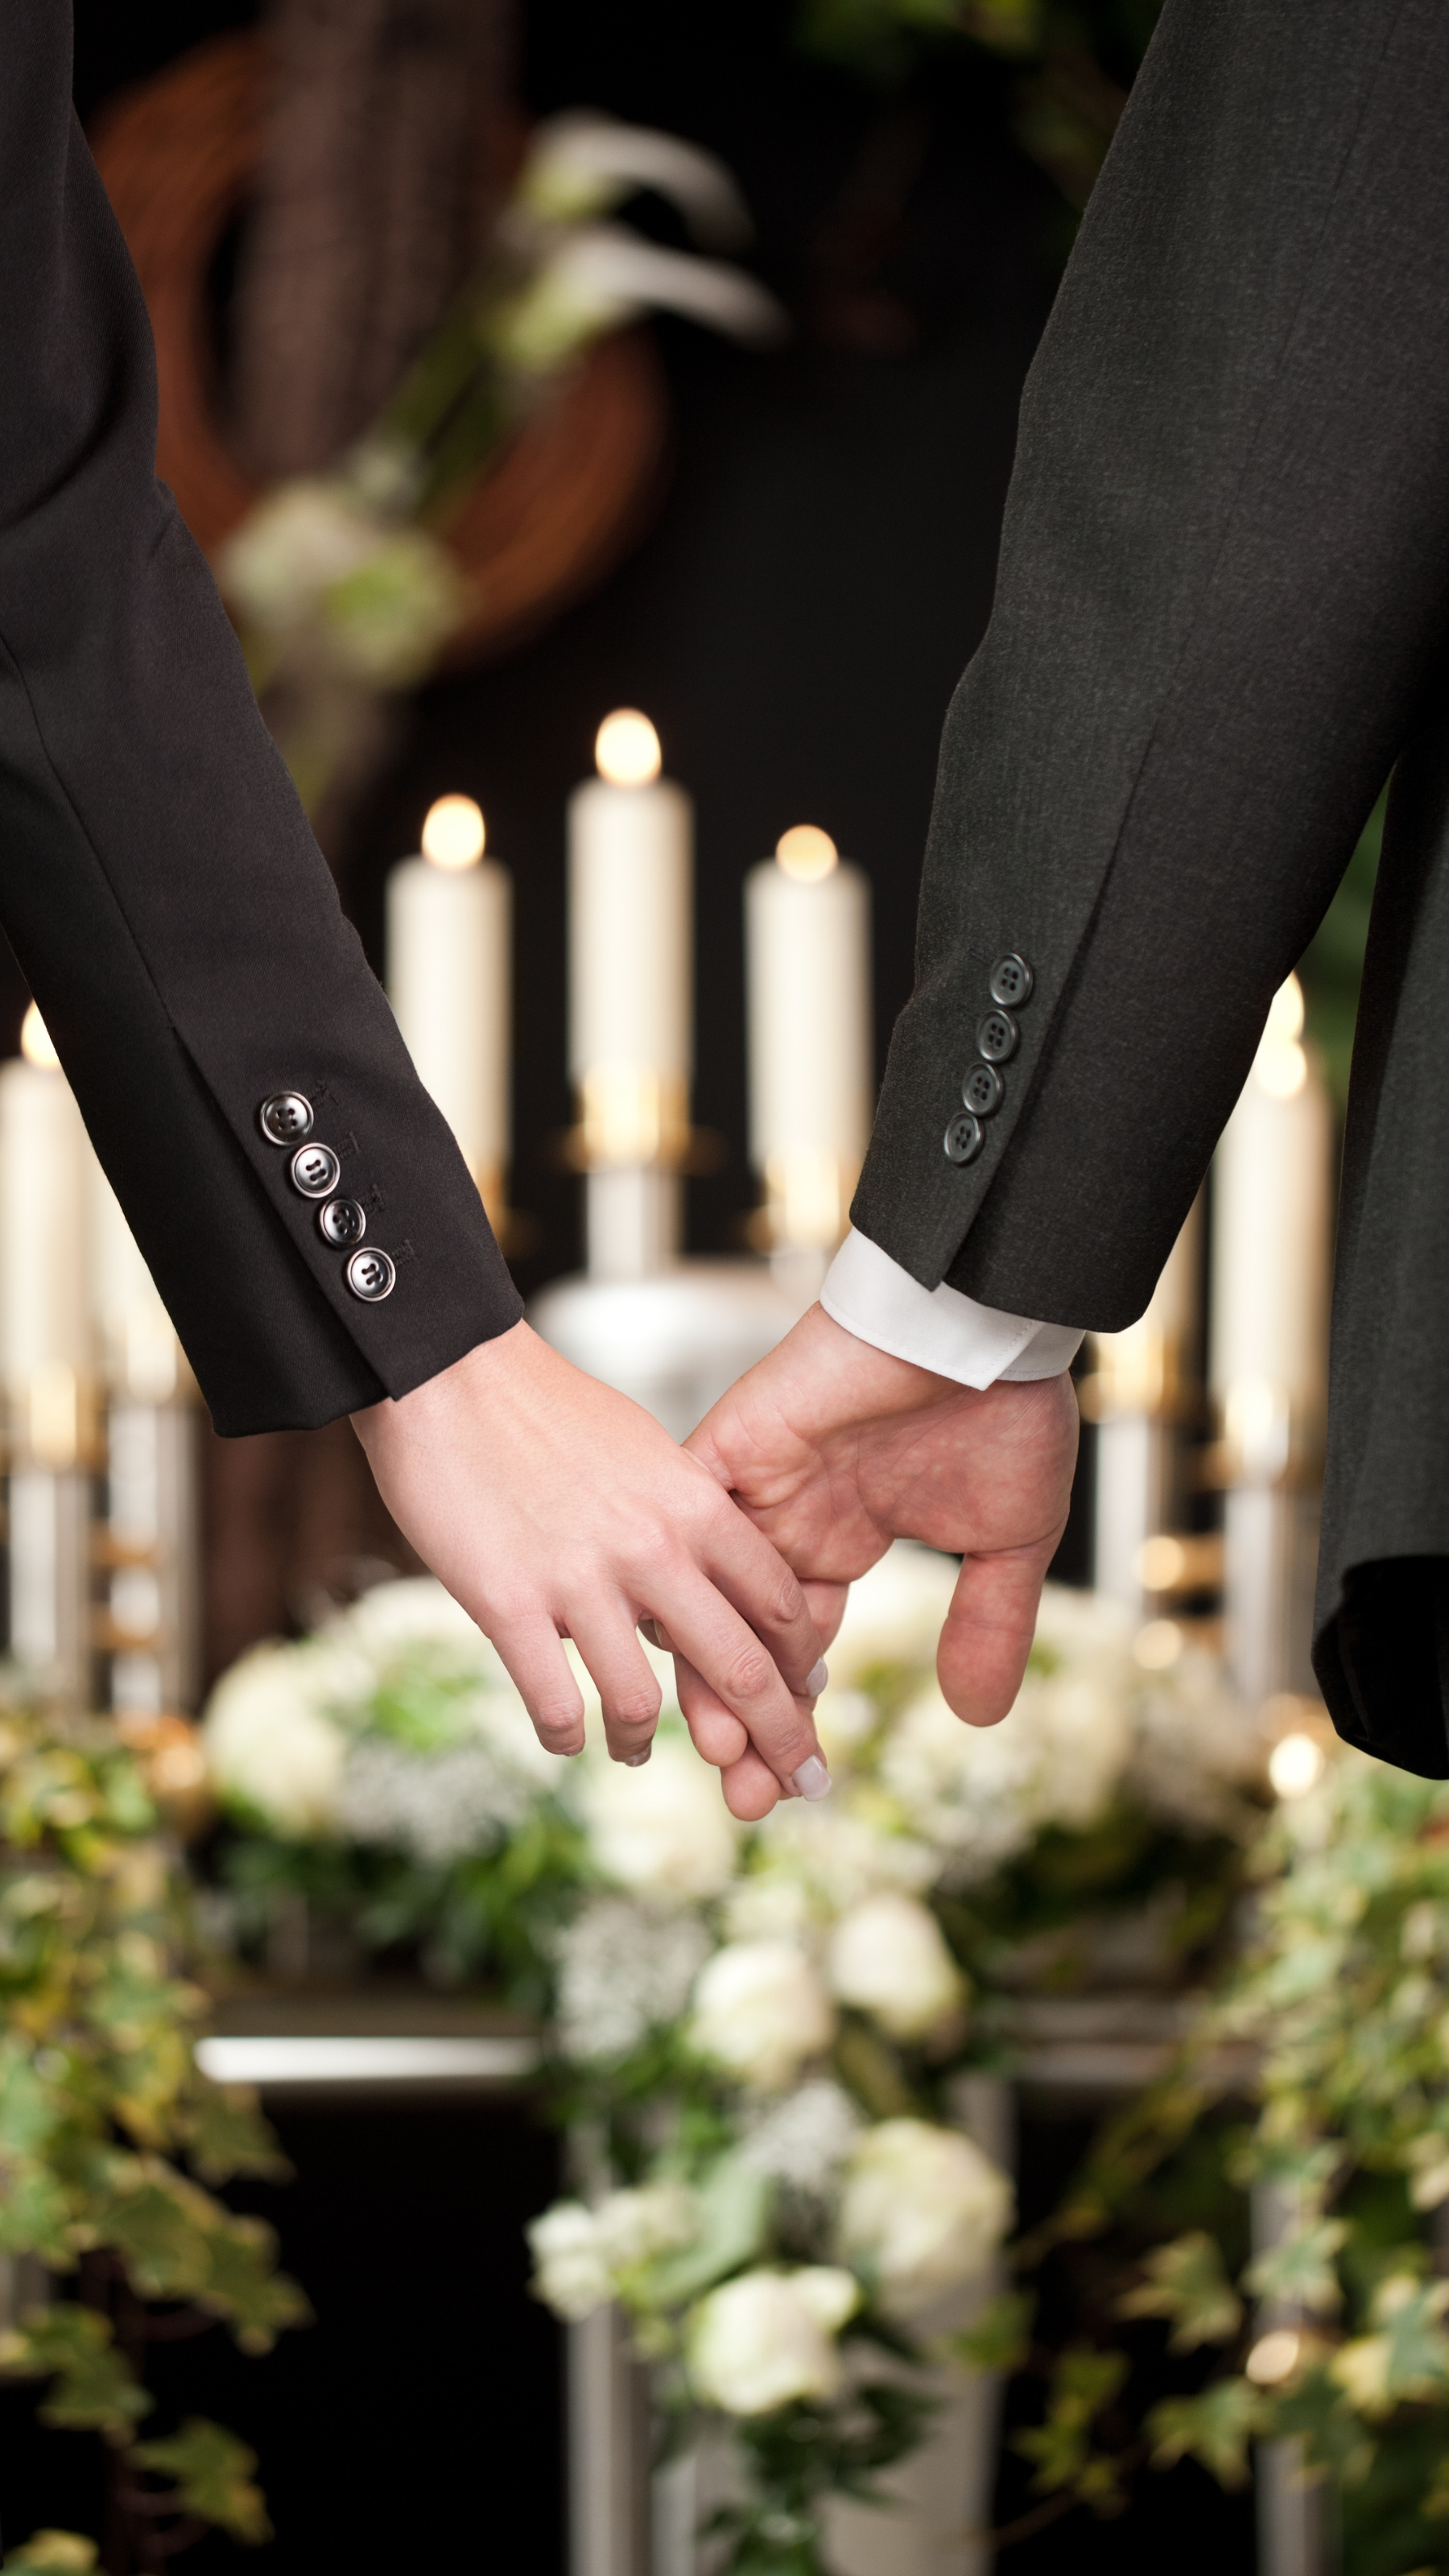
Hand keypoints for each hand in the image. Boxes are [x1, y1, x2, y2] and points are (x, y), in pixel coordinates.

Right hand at [351, 1320, 829, 1789]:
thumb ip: (688, 1515)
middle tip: (796, 1783)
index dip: (800, 1664)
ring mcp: (582, 1582)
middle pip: (740, 1669)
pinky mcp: (510, 1606)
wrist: (450, 1376)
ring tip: (634, 1751)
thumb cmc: (548, 1408)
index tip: (804, 1696)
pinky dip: (566, 1737)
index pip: (781, 1603)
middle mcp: (653, 1549)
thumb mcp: (647, 1451)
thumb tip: (714, 1570)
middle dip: (777, 1737)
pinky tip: (566, 1738)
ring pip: (641, 1705)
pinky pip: (555, 1706)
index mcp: (696, 1505)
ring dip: (643, 1744)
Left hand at [676, 1301, 1079, 1815]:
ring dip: (708, 1671)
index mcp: (841, 1542)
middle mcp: (786, 1522)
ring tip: (716, 1748)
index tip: (788, 1792)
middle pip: (738, 1640)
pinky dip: (681, 1581)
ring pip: (705, 1594)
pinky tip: (672, 1647)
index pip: (795, 1652)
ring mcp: (755, 1485)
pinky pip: (690, 1522)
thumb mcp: (1009, 1543)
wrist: (984, 1324)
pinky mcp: (735, 1443)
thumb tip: (975, 1720)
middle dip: (740, 1722)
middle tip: (742, 1797)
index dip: (789, 1719)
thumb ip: (986, 1626)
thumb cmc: (1006, 1413)